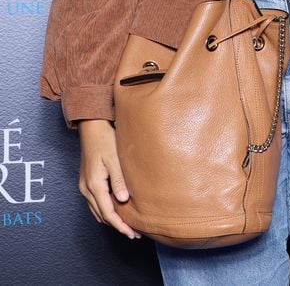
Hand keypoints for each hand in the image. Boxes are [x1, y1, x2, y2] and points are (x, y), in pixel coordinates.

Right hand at [78, 119, 140, 239]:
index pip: (108, 212)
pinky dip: (105, 210)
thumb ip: (119, 180)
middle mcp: (86, 189)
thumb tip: (123, 201)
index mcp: (94, 184)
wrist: (91, 127)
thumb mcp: (114, 159)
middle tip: (134, 233)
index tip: (132, 233)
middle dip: (117, 225)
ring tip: (127, 225)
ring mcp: (84, 186)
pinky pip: (95, 203)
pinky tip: (117, 210)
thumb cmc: (105, 140)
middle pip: (102, 215)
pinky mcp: (86, 182)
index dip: (120, 225)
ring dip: (111, 219)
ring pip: (97, 211)